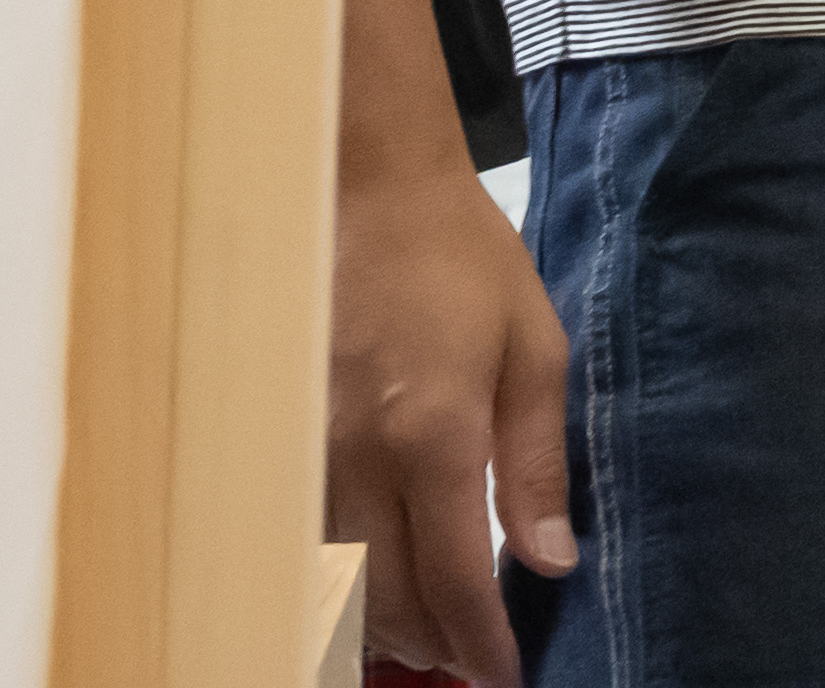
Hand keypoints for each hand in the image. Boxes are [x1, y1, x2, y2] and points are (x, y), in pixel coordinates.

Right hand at [331, 157, 574, 685]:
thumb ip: (537, 464)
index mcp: (434, 434)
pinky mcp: (274, 436)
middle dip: (430, 647)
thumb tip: (550, 560)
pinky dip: (335, 576)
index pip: (453, 581)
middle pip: (383, 600)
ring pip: (332, 579)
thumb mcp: (533, 348)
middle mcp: (358, 456)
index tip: (505, 676)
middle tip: (470, 660)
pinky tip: (369, 578)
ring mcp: (303, 449)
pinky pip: (301, 537)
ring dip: (378, 623)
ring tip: (427, 635)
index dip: (480, 644)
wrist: (363, 186)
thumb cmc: (458, 258)